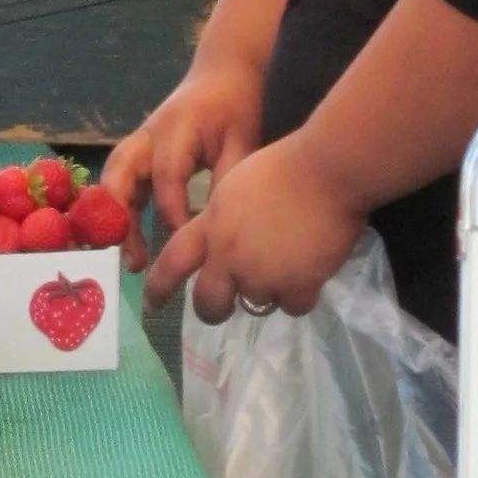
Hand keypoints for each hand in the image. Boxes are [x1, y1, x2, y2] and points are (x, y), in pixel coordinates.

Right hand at [102, 55, 267, 273]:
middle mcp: (148, 135)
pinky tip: (132, 241)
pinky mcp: (141, 152)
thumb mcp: (242, 140)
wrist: (224, 72)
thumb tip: (216, 229)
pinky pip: (122, 181)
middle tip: (134, 259)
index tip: (186, 247)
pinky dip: (122, 210)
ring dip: (116, 218)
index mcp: (176, 129)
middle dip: (120, 217)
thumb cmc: (236, 106)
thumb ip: (227, 180)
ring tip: (131, 259)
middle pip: (119, 174)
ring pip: (114, 179)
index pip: (167, 177)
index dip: (173, 214)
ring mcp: (140, 142)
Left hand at [145, 129, 367, 321]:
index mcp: (213, 226)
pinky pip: (293, 306)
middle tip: (220, 308)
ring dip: (267, 290)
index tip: (150, 304)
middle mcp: (230, 256)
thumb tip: (219, 242)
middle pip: (209, 303)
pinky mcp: (296, 287)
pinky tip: (311, 269)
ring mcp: (263, 274)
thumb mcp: (235, 187)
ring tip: (287, 260)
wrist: (326, 172)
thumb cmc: (284, 167)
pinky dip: (301, 293)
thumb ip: (221, 219)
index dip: (159, 286)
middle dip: (212, 310)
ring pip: (256, 303)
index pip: (174, 261)